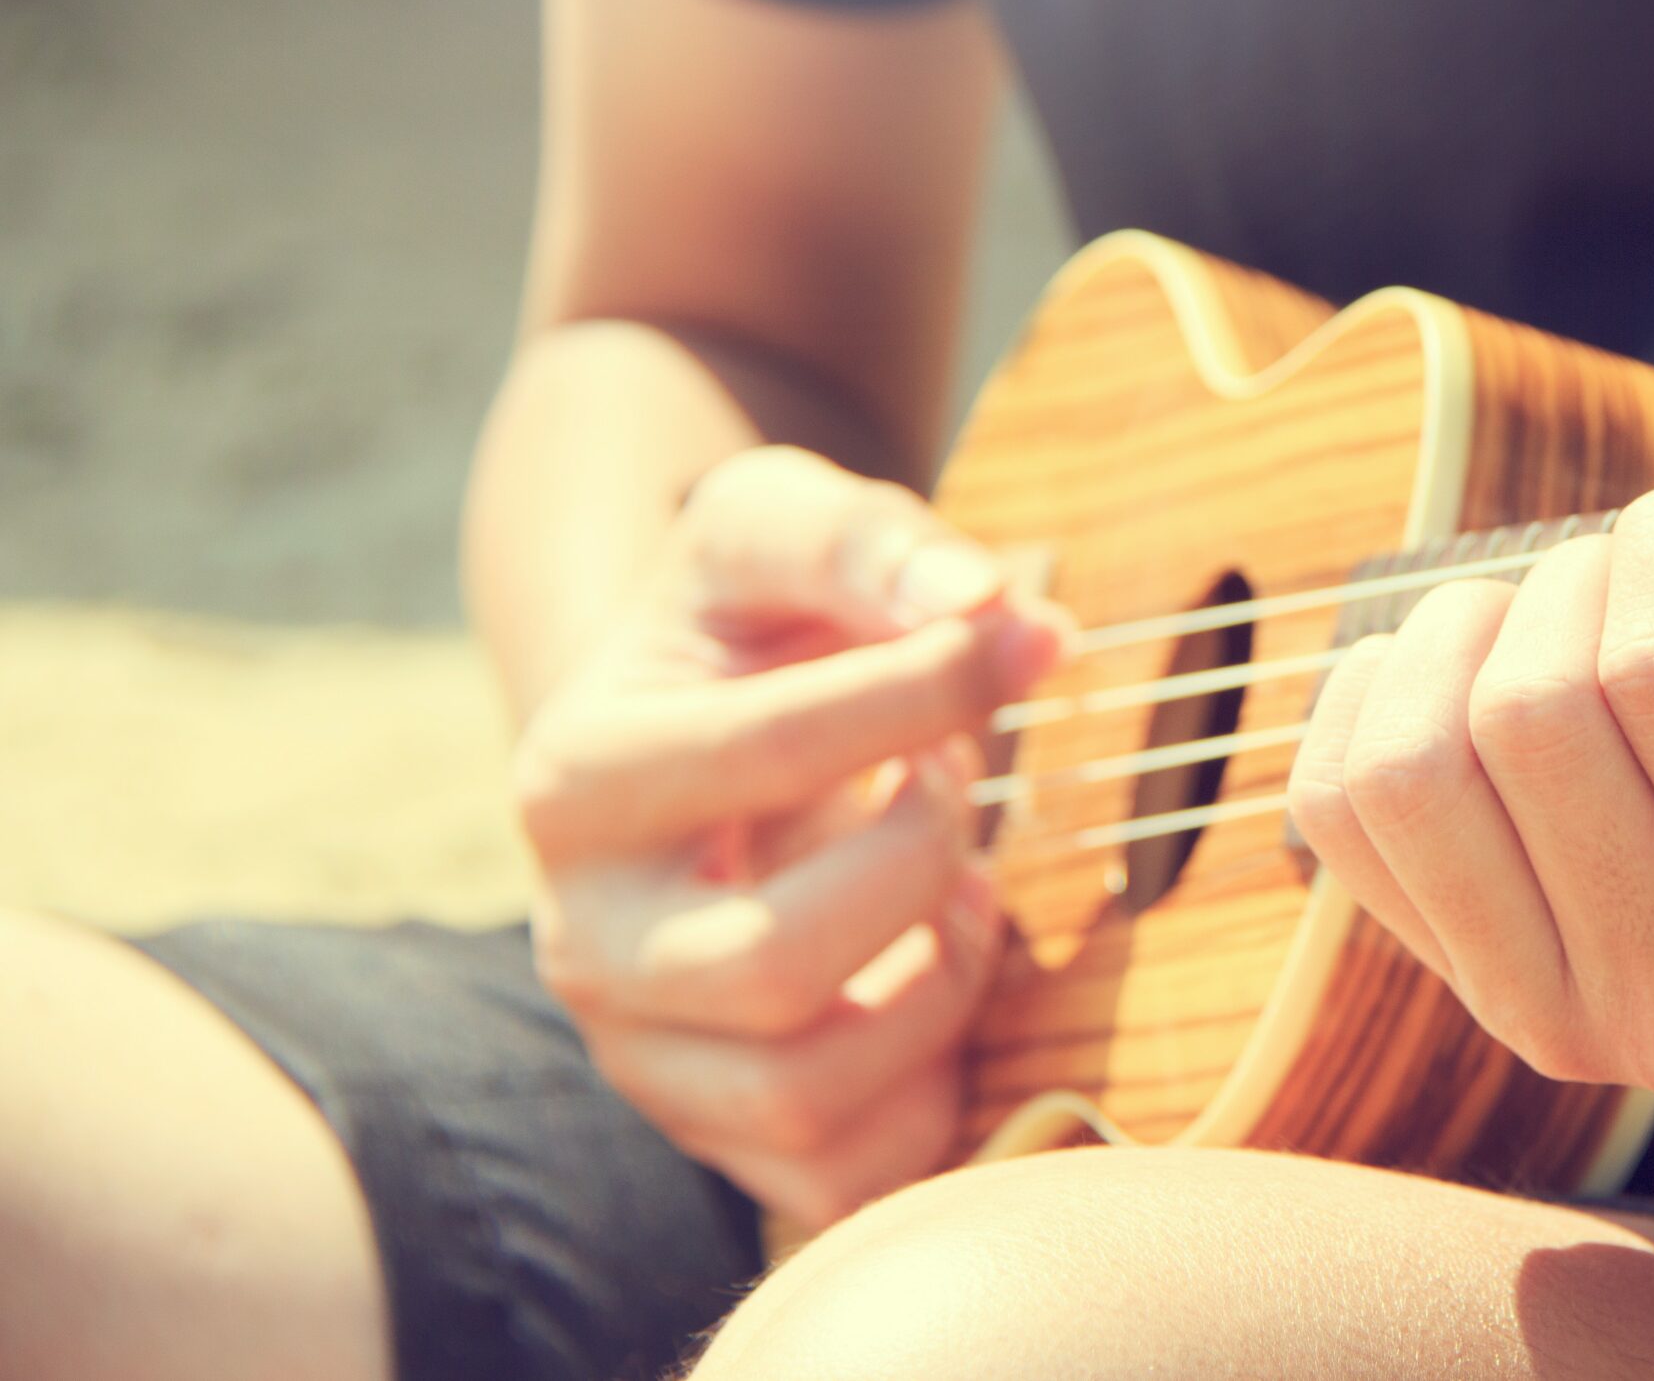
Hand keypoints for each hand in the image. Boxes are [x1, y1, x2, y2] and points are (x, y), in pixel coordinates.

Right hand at [513, 445, 1070, 1227]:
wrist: (704, 729)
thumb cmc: (755, 626)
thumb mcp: (783, 530)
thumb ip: (869, 540)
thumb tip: (987, 603)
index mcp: (574, 778)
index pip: (763, 753)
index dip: (928, 689)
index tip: (1026, 639)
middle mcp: (580, 940)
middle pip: (773, 965)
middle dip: (919, 862)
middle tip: (957, 787)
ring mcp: (645, 1056)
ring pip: (806, 1092)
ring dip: (938, 980)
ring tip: (960, 885)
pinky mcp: (722, 1136)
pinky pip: (848, 1175)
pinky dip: (932, 1085)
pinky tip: (937, 974)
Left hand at [1286, 480, 1653, 1094]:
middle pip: (1532, 713)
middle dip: (1574, 578)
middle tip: (1632, 563)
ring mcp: (1565, 1021)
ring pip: (1415, 766)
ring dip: (1462, 633)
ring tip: (1537, 608)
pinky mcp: (1467, 991)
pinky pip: (1337, 806)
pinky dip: (1373, 693)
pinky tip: (1457, 664)